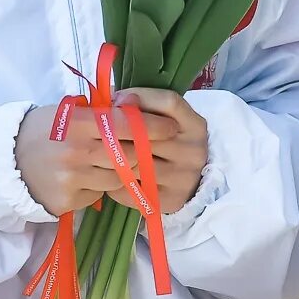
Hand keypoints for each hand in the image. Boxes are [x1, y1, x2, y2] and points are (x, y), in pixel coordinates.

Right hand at [15, 100, 182, 216]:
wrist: (8, 161)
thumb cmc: (44, 129)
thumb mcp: (68, 111)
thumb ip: (101, 112)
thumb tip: (139, 107)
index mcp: (77, 123)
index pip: (125, 124)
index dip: (152, 126)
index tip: (171, 127)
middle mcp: (76, 152)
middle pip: (129, 155)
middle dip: (143, 151)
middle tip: (151, 147)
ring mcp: (72, 179)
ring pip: (119, 177)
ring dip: (124, 170)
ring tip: (114, 160)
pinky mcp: (68, 201)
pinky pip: (101, 193)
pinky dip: (102, 185)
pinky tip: (90, 175)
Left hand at [104, 88, 208, 215]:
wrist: (188, 181)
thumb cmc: (168, 142)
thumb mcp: (167, 119)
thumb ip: (145, 104)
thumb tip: (115, 98)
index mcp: (196, 126)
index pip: (169, 102)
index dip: (140, 97)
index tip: (118, 99)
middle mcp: (194, 151)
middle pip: (147, 134)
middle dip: (119, 129)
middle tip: (103, 127)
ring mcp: (183, 179)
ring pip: (135, 163)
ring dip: (114, 157)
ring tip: (103, 151)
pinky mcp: (168, 201)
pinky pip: (130, 189)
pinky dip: (115, 181)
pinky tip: (112, 174)